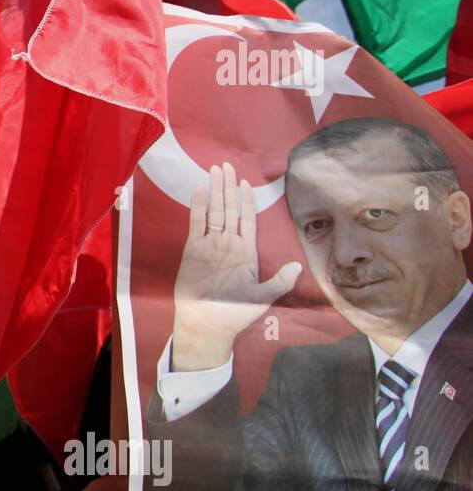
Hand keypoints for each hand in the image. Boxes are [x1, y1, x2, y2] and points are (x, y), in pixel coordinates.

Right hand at [170, 162, 300, 370]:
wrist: (207, 325)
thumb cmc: (234, 313)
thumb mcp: (262, 297)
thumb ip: (279, 281)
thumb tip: (298, 266)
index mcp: (245, 252)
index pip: (247, 219)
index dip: (247, 200)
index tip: (246, 181)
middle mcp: (227, 244)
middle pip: (229, 209)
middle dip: (228, 187)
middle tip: (226, 165)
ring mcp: (210, 245)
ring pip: (214, 211)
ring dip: (215, 190)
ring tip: (215, 170)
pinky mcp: (194, 249)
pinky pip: (197, 222)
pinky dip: (199, 205)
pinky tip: (200, 189)